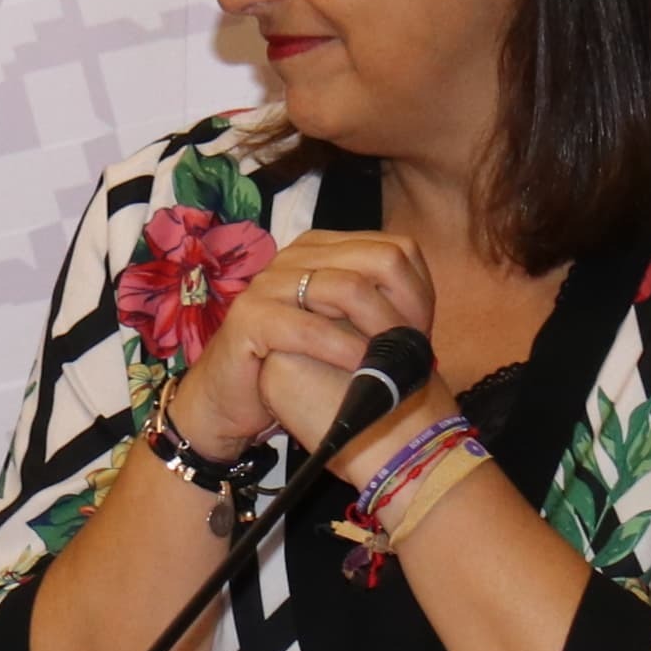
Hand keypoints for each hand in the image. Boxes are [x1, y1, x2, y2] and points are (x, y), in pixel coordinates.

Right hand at [166, 228, 439, 463]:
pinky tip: (360, 369)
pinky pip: (308, 327)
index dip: (418, 291)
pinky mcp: (250, 318)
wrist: (225, 401)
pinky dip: (342, 349)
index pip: (393, 249)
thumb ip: (371, 309)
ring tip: (394, 360)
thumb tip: (423, 306)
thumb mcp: (339, 329)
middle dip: (404, 308)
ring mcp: (268, 284)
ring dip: (380, 328)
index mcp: (320, 249)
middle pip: (376, 261)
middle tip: (414, 349)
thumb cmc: (288, 366)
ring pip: (346, 288)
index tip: (424, 334)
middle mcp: (294, 257)